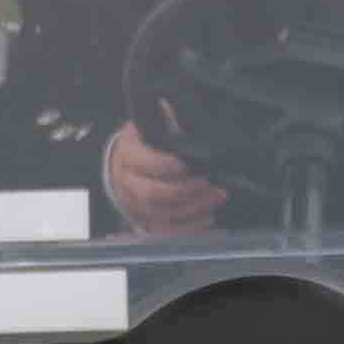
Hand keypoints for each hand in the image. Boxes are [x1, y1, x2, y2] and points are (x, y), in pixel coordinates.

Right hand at [98, 126, 227, 233]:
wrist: (128, 162)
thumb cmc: (149, 140)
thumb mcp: (155, 122)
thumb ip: (170, 118)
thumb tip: (188, 112)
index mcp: (128, 153)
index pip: (143, 162)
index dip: (163, 165)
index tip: (185, 164)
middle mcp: (127, 182)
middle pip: (152, 194)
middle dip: (184, 191)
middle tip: (209, 184)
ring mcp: (134, 205)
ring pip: (161, 215)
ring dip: (193, 209)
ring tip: (217, 198)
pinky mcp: (144, 221)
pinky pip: (166, 231)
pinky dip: (188, 228)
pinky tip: (207, 218)